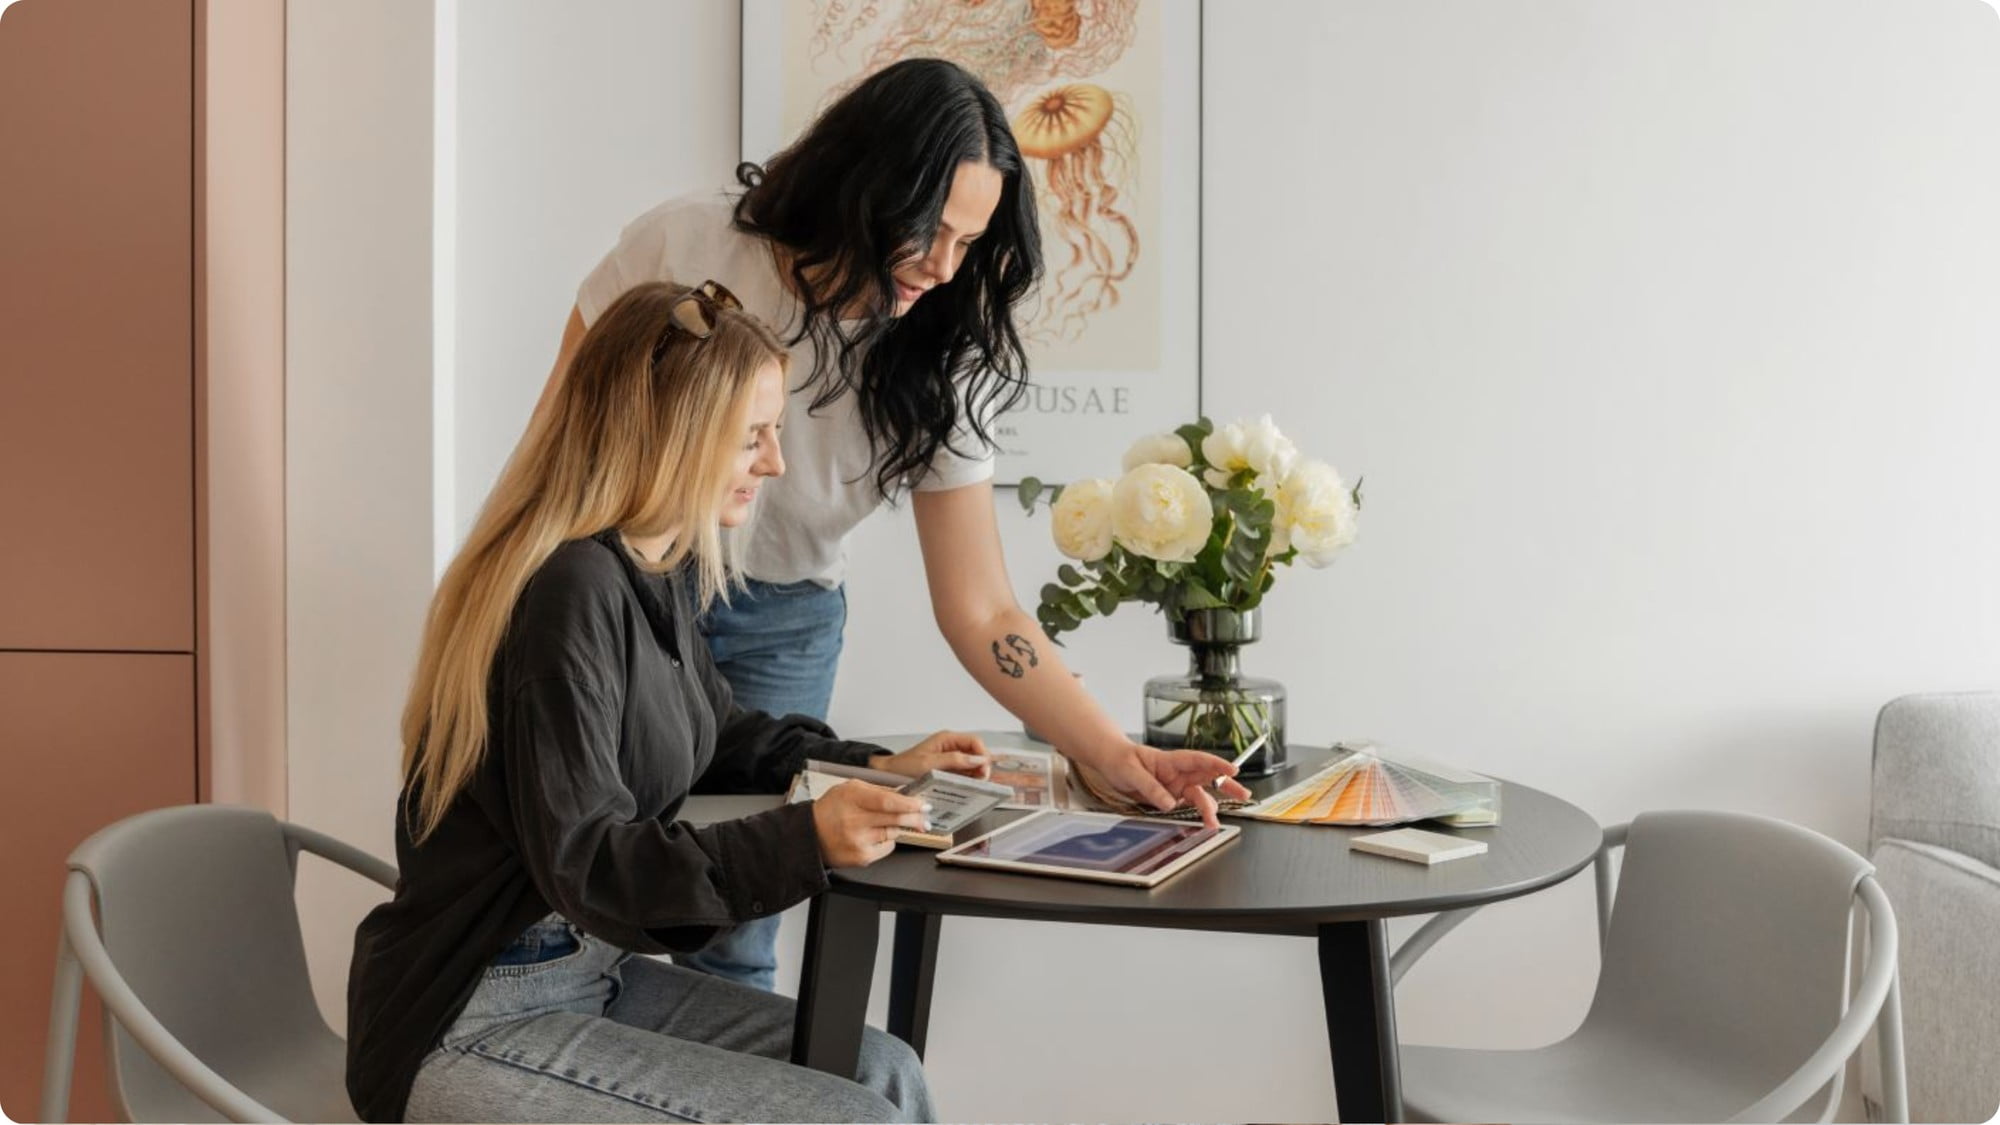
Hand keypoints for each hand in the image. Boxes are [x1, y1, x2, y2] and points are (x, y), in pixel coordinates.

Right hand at [811, 780, 930, 867]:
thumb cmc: (832, 810)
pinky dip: (887, 841)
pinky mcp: (862, 857)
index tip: (922, 804)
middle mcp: (854, 820)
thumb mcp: (850, 789)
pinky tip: (874, 836)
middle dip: (914, 817)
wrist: (811, 836)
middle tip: (924, 815)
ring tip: (886, 822)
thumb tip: (905, 794)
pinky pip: (888, 847)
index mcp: (852, 798)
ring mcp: (858, 841)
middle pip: (895, 819)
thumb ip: (877, 790)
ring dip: (898, 827)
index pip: (887, 802)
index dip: (909, 804)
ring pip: (894, 833)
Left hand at [870, 730, 991, 781]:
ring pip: (972, 765)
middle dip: (981, 766)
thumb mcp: (929, 764)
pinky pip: (963, 774)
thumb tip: (977, 760)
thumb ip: (954, 760)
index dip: (983, 755)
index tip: (984, 770)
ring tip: (973, 786)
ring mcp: (950, 759)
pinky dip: (967, 780)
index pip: (975, 742)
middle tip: (980, 781)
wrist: (888, 776)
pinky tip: (966, 788)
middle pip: (976, 753)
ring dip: (975, 775)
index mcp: (947, 739)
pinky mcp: (947, 771)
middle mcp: (951, 747)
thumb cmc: (903, 767)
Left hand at [1073, 740, 1253, 828]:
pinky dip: (1196, 816)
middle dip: (1227, 786)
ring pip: (1200, 796)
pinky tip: (1202, 825)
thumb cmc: (1121, 760)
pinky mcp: (1171, 799)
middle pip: (1208, 778)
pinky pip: (1188, 807)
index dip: (1217, 764)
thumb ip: (1150, 787)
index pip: (1198, 760)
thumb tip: (1168, 802)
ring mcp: (1176, 787)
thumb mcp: (1131, 772)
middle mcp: (1177, 774)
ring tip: (1213, 824)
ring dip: (1209, 809)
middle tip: (1244, 795)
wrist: (1110, 764)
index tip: (1233, 770)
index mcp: (1170, 761)